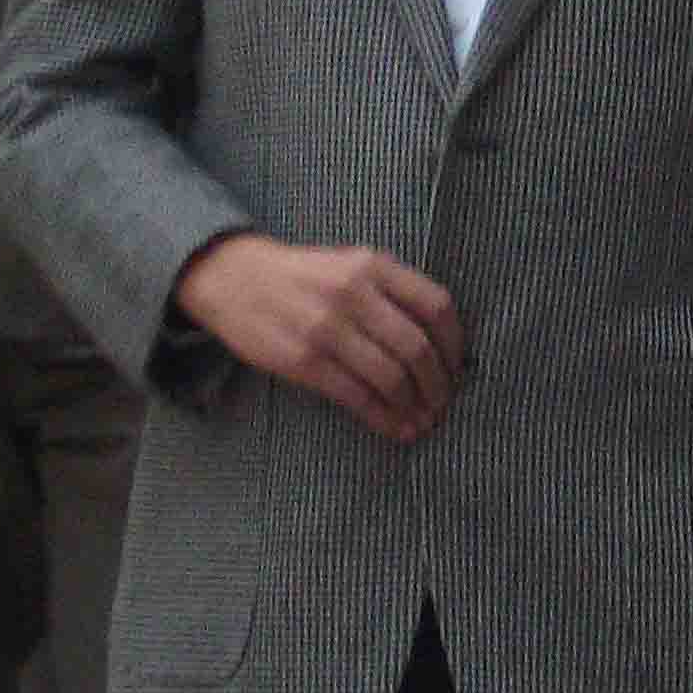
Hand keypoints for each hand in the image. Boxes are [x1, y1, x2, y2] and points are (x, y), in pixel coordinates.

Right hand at [171, 234, 465, 443]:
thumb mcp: (352, 263)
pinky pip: (355, 396)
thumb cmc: (305, 276)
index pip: (436, 306)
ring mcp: (327, 328)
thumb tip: (439, 341)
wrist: (234, 278)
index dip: (455, 343)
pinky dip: (382, 417)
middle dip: (438, 384)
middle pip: (417, 347)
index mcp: (374, 265)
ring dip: (414, 406)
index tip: (459, 367)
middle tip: (444, 404)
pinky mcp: (303, 360)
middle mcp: (354, 294)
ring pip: (390, 376)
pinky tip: (395, 428)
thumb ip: (393, 291)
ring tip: (423, 422)